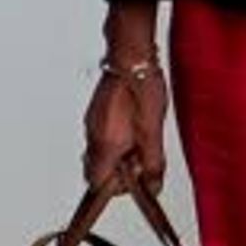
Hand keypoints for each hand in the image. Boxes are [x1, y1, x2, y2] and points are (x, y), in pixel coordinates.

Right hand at [81, 62, 166, 195]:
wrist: (131, 56)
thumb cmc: (141, 89)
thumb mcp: (154, 131)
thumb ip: (152, 162)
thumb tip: (152, 186)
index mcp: (105, 145)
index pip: (97, 184)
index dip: (116, 188)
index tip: (134, 181)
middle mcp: (93, 135)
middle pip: (96, 169)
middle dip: (117, 173)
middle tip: (140, 160)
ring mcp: (92, 122)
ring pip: (100, 152)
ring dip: (118, 155)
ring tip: (141, 139)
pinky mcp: (97, 112)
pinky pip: (102, 136)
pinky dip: (116, 140)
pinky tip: (134, 126)